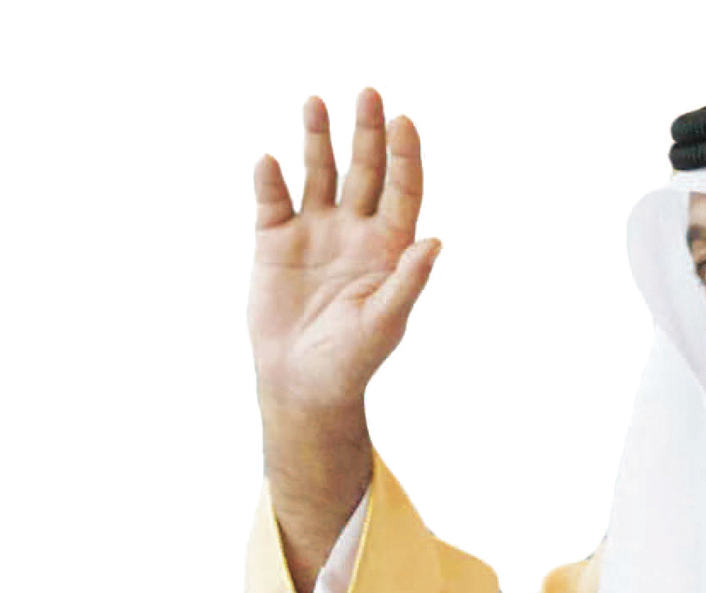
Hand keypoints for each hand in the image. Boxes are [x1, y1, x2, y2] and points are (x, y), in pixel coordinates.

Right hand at [249, 89, 440, 413]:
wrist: (301, 386)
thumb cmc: (352, 360)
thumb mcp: (386, 322)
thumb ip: (409, 280)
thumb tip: (435, 241)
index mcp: (389, 247)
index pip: (402, 190)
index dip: (405, 156)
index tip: (404, 121)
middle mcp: (354, 230)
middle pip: (364, 169)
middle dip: (367, 132)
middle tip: (368, 93)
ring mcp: (314, 232)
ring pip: (320, 174)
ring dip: (318, 139)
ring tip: (315, 102)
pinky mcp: (275, 242)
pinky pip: (273, 201)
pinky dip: (271, 180)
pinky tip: (270, 161)